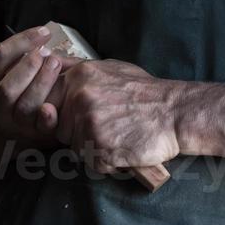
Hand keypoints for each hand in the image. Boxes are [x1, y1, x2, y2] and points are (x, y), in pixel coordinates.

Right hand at [0, 23, 78, 144]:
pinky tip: (54, 106)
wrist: (12, 122)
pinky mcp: (35, 132)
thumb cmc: (7, 83)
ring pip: (24, 106)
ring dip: (41, 84)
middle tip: (48, 52)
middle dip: (28, 66)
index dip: (21, 42)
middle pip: (7, 88)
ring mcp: (15, 121)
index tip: (44, 31)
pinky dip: (47, 118)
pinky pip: (40, 127)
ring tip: (56, 64)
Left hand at [55, 59, 179, 173]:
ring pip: (76, 148)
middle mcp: (79, 98)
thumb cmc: (145, 93)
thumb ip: (77, 68)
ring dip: (94, 148)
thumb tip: (50, 60)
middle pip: (61, 129)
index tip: (86, 116)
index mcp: (79, 77)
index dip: (66, 114)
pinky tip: (123, 147)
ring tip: (118, 136)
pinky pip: (92, 163)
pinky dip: (107, 162)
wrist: (174, 112)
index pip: (50, 102)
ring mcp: (88, 123)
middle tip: (108, 126)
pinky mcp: (99, 147)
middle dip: (79, 133)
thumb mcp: (111, 68)